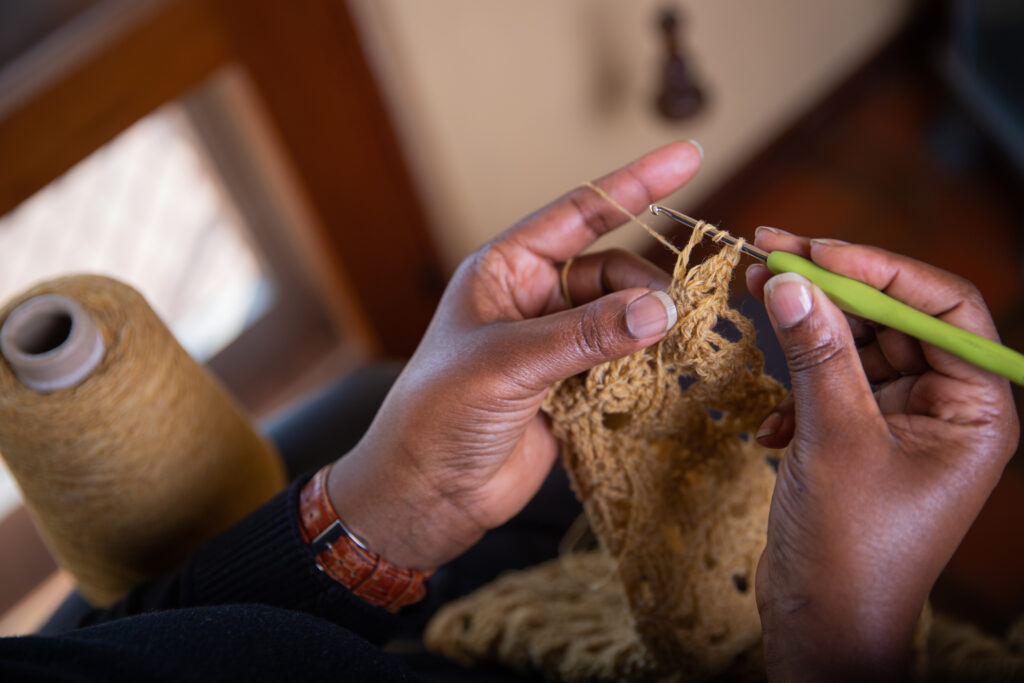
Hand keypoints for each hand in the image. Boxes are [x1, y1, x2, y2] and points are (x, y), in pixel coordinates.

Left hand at [326, 142, 701, 569]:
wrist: (425, 495)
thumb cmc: (439, 415)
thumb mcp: (508, 364)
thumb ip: (586, 335)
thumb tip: (661, 309)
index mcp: (505, 271)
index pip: (579, 214)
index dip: (634, 184)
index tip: (688, 156)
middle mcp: (532, 300)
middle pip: (612, 270)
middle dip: (648, 284)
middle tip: (677, 315)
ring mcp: (553, 345)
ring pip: (622, 317)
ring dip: (650, 328)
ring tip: (675, 346)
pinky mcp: (570, 388)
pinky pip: (622, 362)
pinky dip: (645, 365)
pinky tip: (663, 374)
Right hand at [746, 230, 1019, 680]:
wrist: (821, 626)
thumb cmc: (852, 549)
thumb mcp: (834, 438)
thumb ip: (816, 352)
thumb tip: (788, 279)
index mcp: (974, 408)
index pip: (941, 306)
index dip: (880, 268)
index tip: (814, 249)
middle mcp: (945, 409)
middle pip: (892, 319)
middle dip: (830, 289)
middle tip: (768, 252)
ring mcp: (900, 424)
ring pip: (853, 348)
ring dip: (804, 334)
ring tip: (752, 298)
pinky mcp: (859, 439)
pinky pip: (829, 384)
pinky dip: (795, 390)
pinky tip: (771, 422)